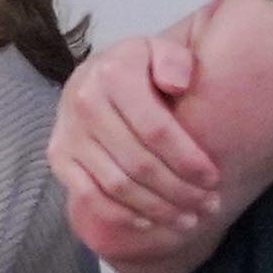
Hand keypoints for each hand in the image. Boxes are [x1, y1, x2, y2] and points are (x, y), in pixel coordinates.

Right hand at [49, 26, 220, 238]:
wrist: (96, 74)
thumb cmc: (141, 69)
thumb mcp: (160, 50)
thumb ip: (174, 60)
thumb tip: (178, 84)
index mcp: (113, 74)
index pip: (156, 130)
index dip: (188, 160)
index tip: (215, 179)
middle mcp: (84, 103)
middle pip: (139, 163)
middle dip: (179, 191)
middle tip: (209, 206)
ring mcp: (68, 133)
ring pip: (117, 185)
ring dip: (156, 208)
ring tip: (189, 220)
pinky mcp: (58, 157)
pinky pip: (88, 196)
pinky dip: (119, 215)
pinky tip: (148, 223)